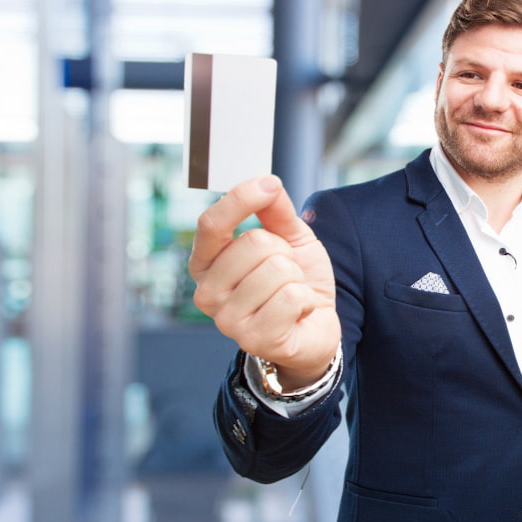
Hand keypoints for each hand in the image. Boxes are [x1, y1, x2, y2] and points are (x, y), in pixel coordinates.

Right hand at [189, 175, 339, 387]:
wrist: (315, 327)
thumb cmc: (295, 281)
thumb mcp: (289, 237)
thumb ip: (275, 210)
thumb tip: (266, 182)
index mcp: (205, 264)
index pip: (210, 224)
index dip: (240, 198)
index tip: (268, 184)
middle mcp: (206, 293)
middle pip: (254, 243)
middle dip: (284, 252)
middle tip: (286, 273)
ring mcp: (227, 321)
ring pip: (277, 270)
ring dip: (296, 278)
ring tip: (291, 294)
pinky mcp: (254, 340)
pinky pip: (291, 297)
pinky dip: (306, 300)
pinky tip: (298, 312)